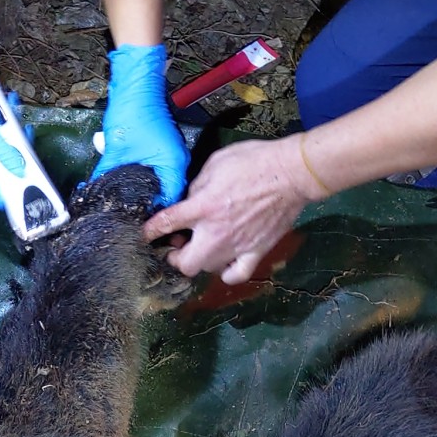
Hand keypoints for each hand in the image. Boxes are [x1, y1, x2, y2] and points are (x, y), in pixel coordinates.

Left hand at [93, 43, 186, 205]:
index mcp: (173, 163)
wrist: (136, 83)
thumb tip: (94, 195)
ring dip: (148, 195)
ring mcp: (170, 155)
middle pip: (168, 195)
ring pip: (162, 184)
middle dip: (151, 208)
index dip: (156, 216)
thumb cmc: (132, 110)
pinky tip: (132, 188)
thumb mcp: (115, 149)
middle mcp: (176, 161)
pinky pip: (158, 173)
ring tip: (132, 209)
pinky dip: (146, 182)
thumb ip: (106, 175)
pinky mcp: (162, 149)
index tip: (141, 226)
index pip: (170, 201)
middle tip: (134, 221)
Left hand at [143, 136, 320, 285]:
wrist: (291, 173)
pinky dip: (226, 273)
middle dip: (175, 257)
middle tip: (177, 243)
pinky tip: (224, 262)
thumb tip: (189, 199)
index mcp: (203, 207)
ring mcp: (237, 246)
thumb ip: (196, 185)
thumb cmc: (253, 162)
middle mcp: (216, 233)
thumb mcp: (215, 163)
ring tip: (203, 245)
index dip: (150, 230)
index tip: (145, 234)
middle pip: (184, 263)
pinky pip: (236, 275)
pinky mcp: (256, 252)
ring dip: (200, 259)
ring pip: (208, 270)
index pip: (166, 223)